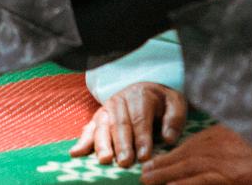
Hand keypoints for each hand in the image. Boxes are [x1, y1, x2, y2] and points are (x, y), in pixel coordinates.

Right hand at [69, 82, 186, 167]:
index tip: (144, 156)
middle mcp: (120, 100)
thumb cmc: (163, 102)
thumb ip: (175, 119)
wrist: (146, 89)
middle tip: (124, 162)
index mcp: (141, 95)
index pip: (140, 118)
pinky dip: (82, 141)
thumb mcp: (175, 103)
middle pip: (120, 124)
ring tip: (105, 160)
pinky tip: (76, 153)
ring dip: (102, 144)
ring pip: (102, 126)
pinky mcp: (98, 117)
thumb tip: (168, 138)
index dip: (142, 138)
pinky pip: (89, 128)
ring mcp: (107, 109)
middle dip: (122, 144)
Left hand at [139, 125, 251, 184]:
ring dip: (166, 174)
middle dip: (163, 163)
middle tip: (144, 172)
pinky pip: (202, 180)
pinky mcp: (230, 177)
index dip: (172, 154)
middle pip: (186, 154)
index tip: (155, 161)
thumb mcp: (240, 141)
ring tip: (147, 180)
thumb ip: (222, 144)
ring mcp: (226, 162)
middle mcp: (223, 145)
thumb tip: (196, 157)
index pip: (193, 144)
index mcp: (225, 135)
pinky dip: (184, 183)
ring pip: (189, 167)